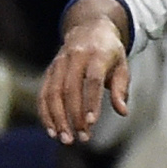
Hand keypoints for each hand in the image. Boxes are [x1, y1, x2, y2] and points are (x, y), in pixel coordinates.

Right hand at [39, 0, 131, 142]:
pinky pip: (43, 94)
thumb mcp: (122, 65)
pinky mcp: (49, 70)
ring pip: (53, 93)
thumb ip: (121, 88)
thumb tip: (123, 111)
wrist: (88, 28)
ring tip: (65, 139)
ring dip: (57, 118)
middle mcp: (75, 57)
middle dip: (74, 116)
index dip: (91, 102)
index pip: (92, 80)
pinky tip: (52, 130)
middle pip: (70, 89)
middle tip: (82, 138)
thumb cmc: (109, 52)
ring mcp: (59, 63)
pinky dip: (45, 113)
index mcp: (97, 54)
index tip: (91, 123)